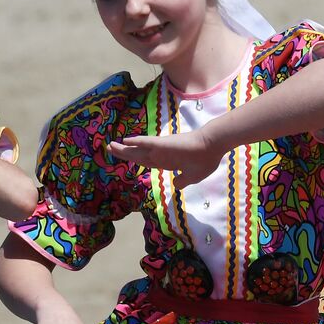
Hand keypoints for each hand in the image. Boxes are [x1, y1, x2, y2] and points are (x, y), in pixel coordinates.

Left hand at [108, 130, 222, 187]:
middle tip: (109, 149)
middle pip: (137, 155)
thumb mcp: (193, 176)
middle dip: (123, 153)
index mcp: (166, 162)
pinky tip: (125, 140)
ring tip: (110, 145)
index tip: (124, 158)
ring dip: (124, 148)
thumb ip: (183, 180)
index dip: (134, 160)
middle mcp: (161, 155)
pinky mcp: (164, 143)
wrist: (213, 148)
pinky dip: (137, 141)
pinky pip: (148, 142)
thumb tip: (176, 184)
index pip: (145, 161)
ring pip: (138, 149)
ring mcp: (161, 149)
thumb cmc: (205, 160)